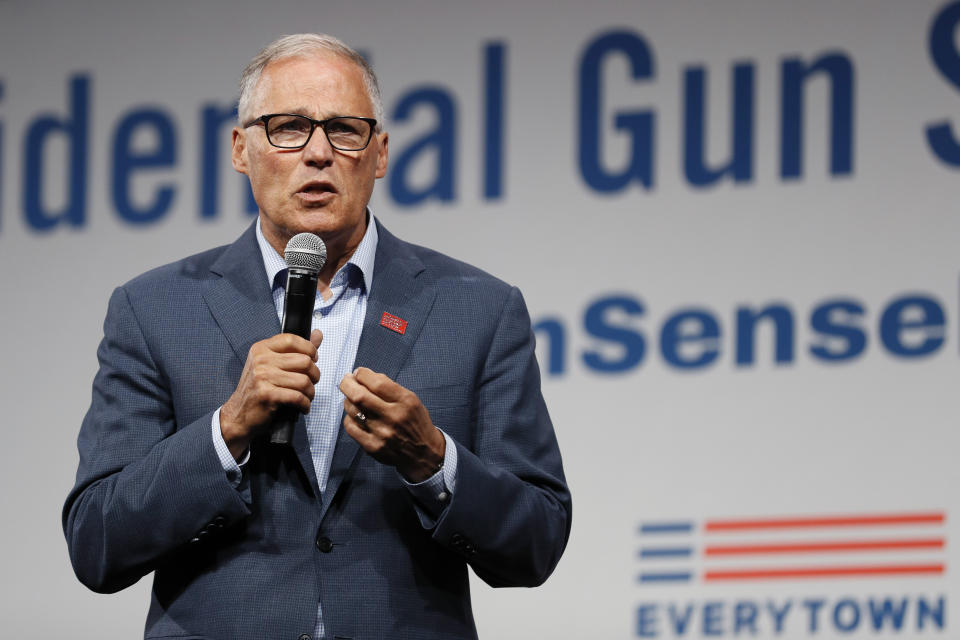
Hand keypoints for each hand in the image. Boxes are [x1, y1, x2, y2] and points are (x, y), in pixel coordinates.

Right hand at [220, 330, 322, 457]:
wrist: (238, 414)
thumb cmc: (258, 389)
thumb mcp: (271, 364)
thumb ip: (296, 349)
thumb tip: (318, 334)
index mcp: (261, 348)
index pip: (292, 340)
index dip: (309, 349)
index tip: (313, 359)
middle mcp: (261, 360)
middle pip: (304, 361)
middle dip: (314, 374)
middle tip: (311, 382)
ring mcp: (263, 377)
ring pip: (304, 380)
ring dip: (311, 392)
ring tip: (307, 396)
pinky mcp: (267, 395)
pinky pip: (298, 397)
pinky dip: (305, 404)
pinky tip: (303, 406)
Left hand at [340, 367, 444, 482]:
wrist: (423, 453)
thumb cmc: (415, 423)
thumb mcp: (411, 400)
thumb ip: (389, 387)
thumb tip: (363, 375)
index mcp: (405, 402)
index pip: (377, 382)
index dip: (362, 374)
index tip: (358, 373)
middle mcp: (393, 417)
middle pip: (359, 396)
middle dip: (347, 384)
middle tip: (346, 380)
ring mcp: (382, 433)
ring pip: (352, 410)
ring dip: (348, 400)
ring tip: (351, 398)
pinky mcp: (372, 447)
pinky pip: (350, 427)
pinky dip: (349, 418)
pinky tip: (354, 415)